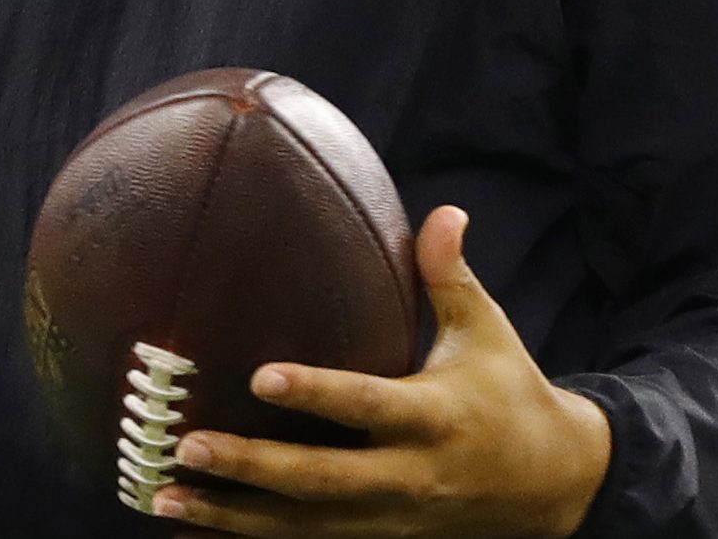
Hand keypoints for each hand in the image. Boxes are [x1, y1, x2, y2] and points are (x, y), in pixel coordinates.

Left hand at [154, 207, 611, 537]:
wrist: (553, 486)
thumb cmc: (508, 393)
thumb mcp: (487, 332)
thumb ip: (449, 276)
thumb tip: (443, 211)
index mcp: (434, 416)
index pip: (368, 404)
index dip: (318, 393)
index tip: (261, 377)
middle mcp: (410, 476)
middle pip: (323, 479)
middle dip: (254, 469)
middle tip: (188, 446)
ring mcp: (391, 519)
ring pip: (304, 527)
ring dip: (233, 517)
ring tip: (164, 495)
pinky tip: (193, 534)